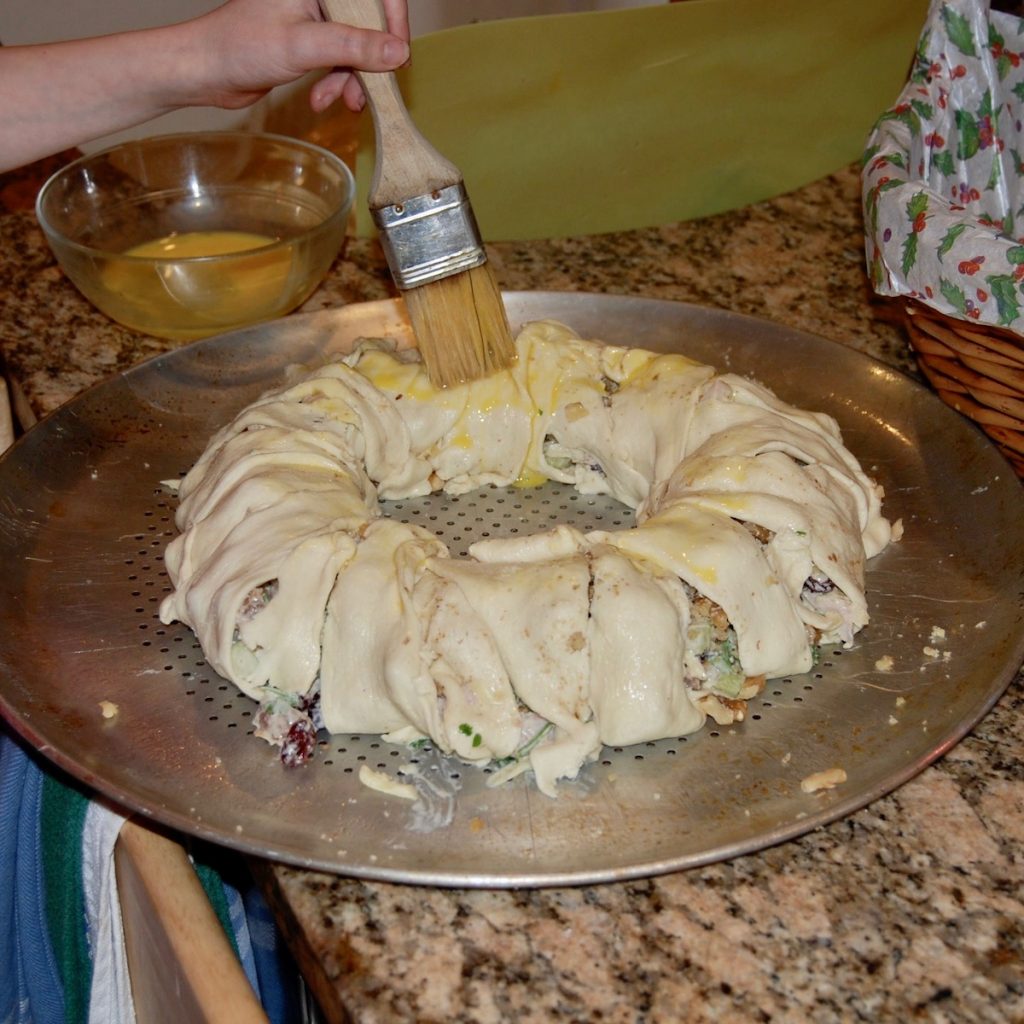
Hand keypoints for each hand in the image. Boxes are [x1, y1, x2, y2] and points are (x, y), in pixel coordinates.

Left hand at [184, 0, 410, 113]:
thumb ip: (353, 47)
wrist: (207, 70)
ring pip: (357, 46)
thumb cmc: (241, 46)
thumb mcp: (304, 46)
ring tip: (341, 103)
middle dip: (369, 62)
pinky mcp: (310, 39)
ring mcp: (315, 16)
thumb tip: (398, 52)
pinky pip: (341, 59)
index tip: (398, 57)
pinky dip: (337, 83)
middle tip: (368, 91)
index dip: (394, 22)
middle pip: (369, 23)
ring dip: (352, 79)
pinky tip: (321, 98)